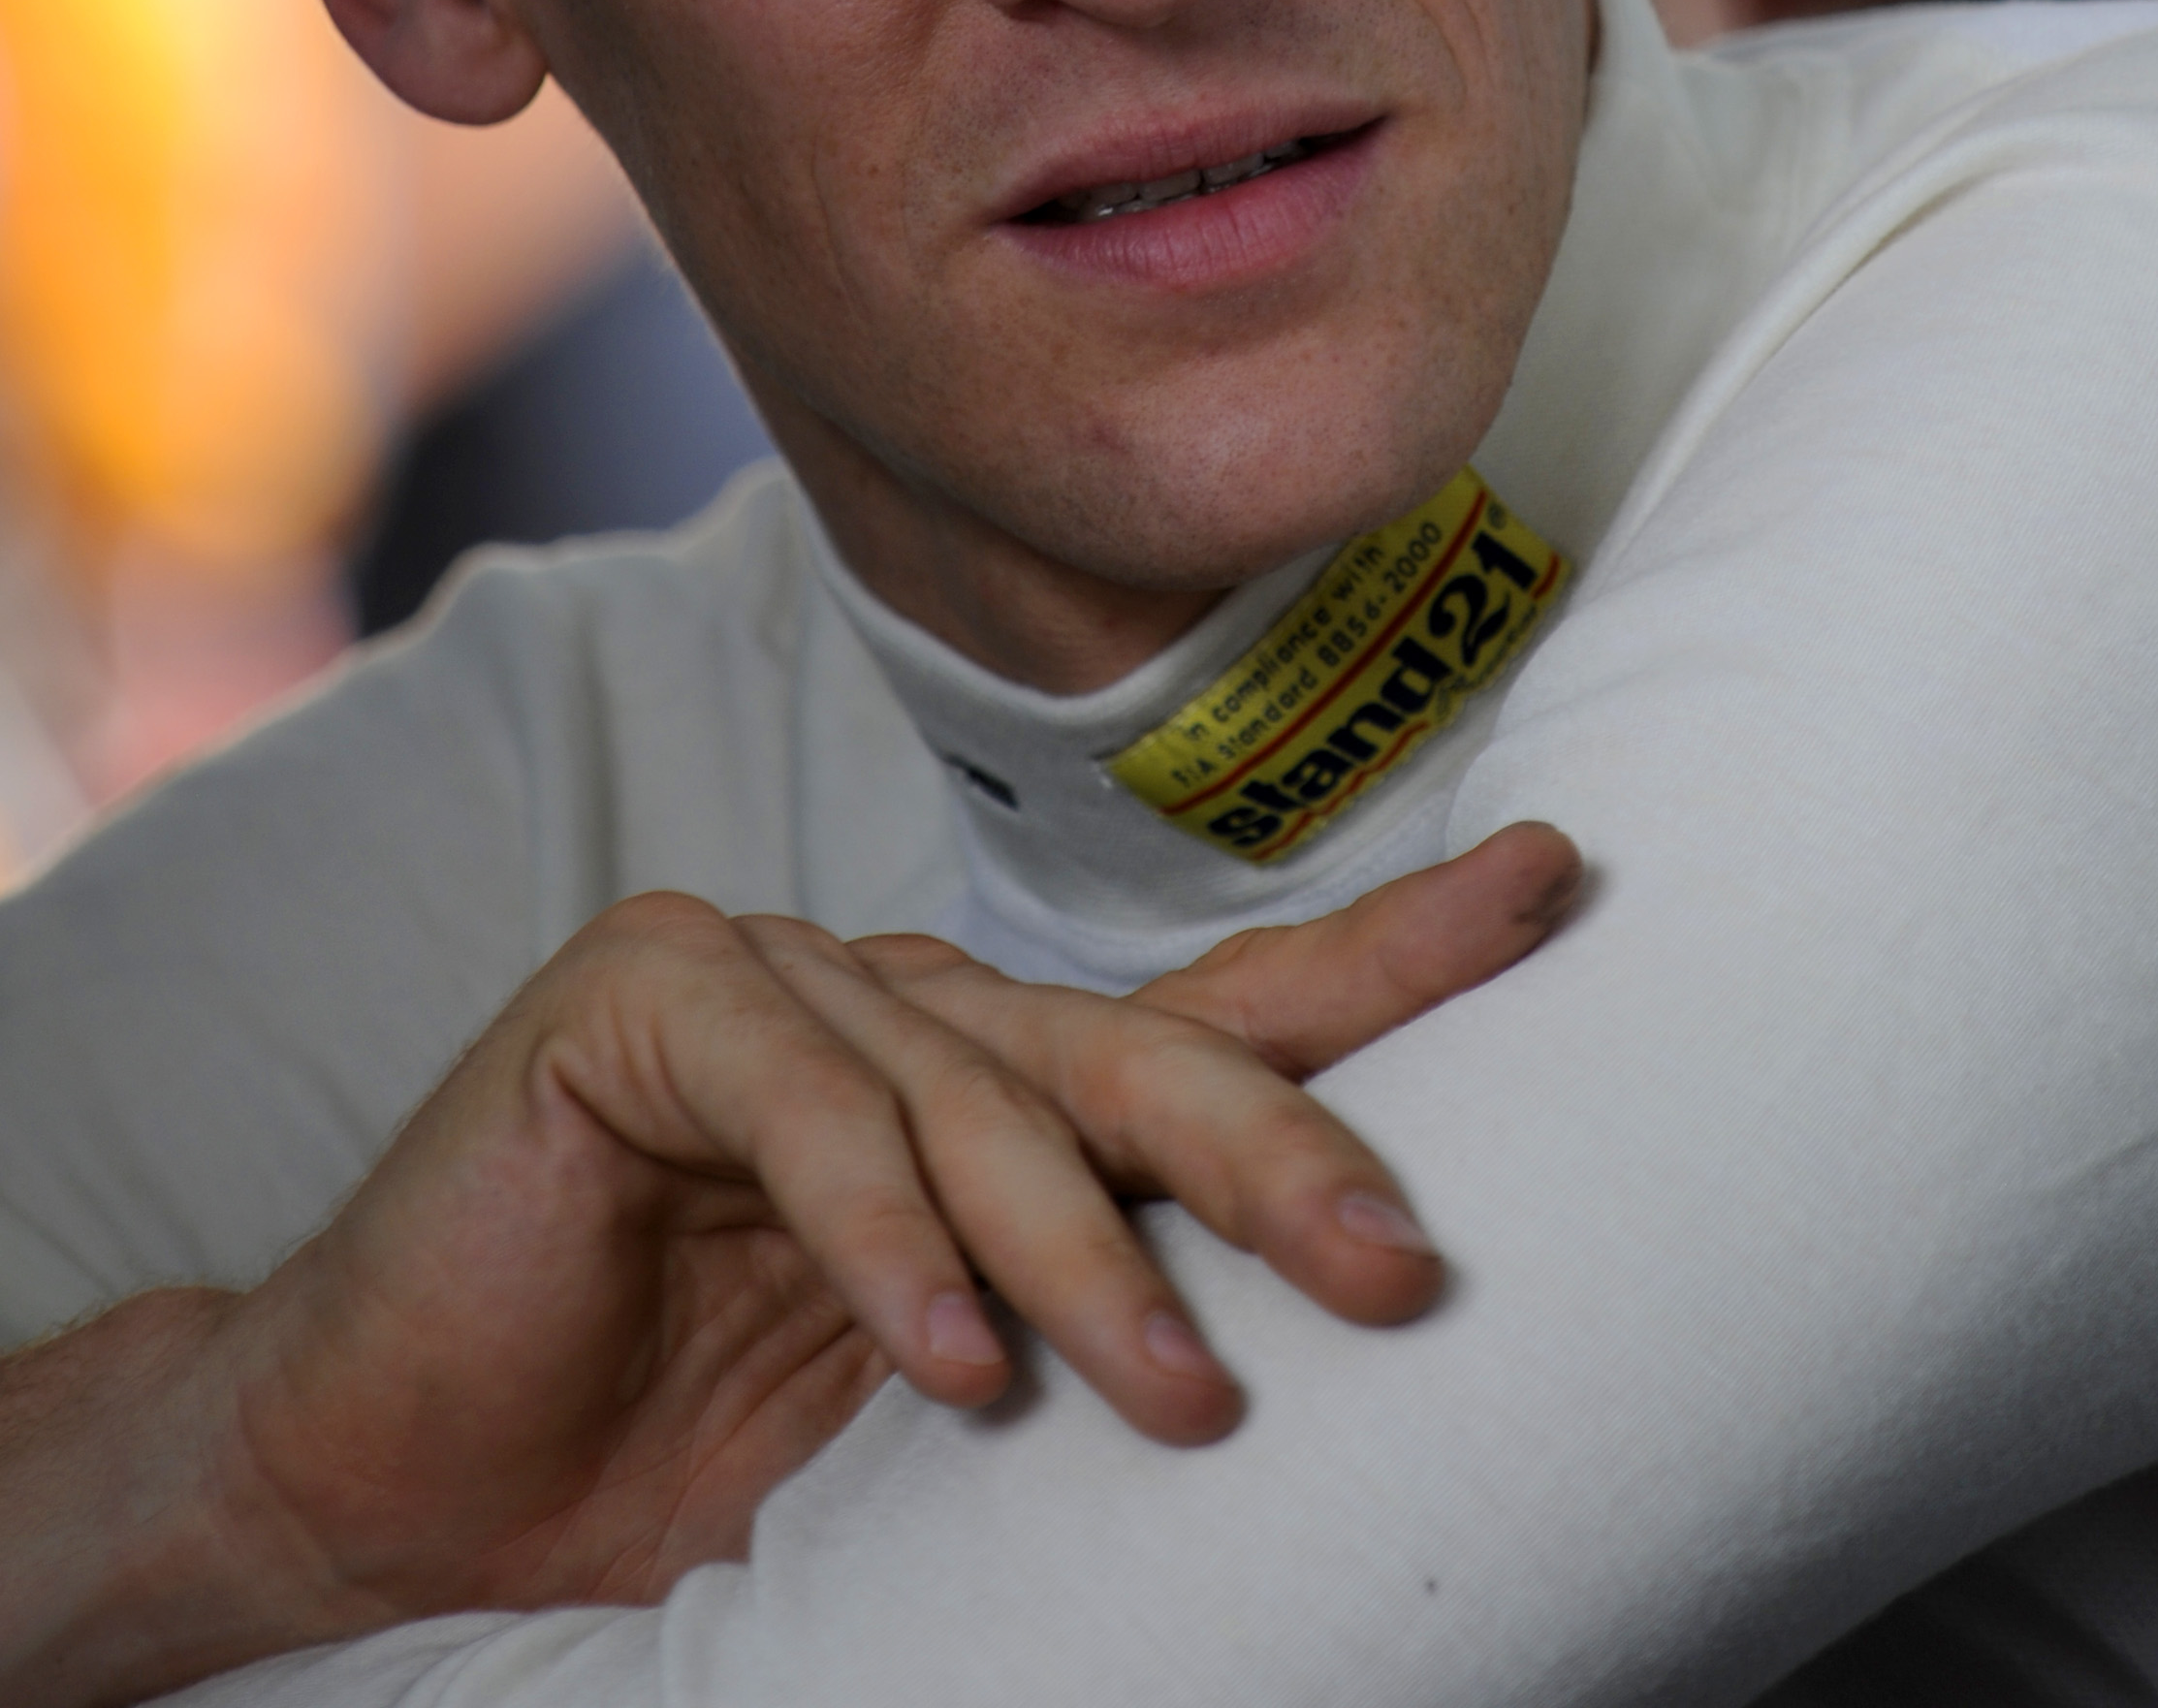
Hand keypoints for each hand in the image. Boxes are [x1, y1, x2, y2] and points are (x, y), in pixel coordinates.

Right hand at [167, 825, 1577, 1642]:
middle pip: (1131, 1049)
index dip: (1390, 956)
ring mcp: (774, 974)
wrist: (392, 1481)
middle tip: (1398, 1264)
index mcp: (992, 1087)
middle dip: (1277, 1151)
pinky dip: (881, 1236)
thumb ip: (1073, 1331)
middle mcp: (908, 1005)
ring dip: (1079, 1258)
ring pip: (976, 1090)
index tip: (1559, 883)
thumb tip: (1303, 1358)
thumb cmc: (670, 1455)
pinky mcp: (641, 993)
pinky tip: (942, 1361)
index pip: (1216, 1015)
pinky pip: (800, 1102)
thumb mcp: (934, 1401)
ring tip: (1173, 1401)